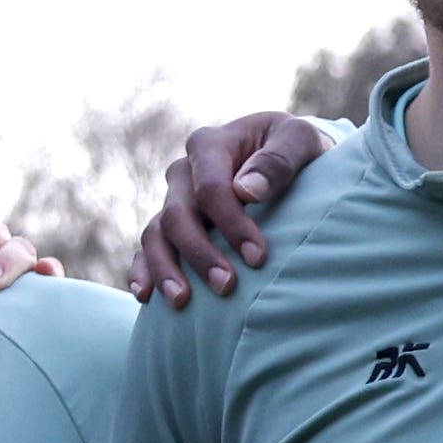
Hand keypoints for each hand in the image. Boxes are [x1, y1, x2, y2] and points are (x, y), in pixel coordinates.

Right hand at [127, 111, 326, 301]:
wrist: (285, 158)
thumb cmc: (295, 149)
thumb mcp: (298, 140)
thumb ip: (277, 161)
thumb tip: (246, 191)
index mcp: (210, 145)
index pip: (210, 188)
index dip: (231, 224)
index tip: (257, 257)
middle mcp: (184, 172)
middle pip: (177, 215)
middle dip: (199, 253)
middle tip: (226, 286)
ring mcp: (173, 200)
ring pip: (155, 235)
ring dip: (166, 270)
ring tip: (181, 301)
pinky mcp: (170, 225)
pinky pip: (147, 248)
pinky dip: (143, 271)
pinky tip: (146, 297)